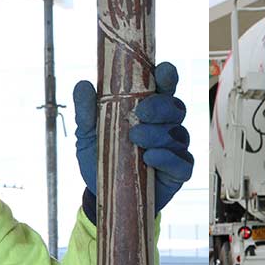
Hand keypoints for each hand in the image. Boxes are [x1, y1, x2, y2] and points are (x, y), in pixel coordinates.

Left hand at [75, 61, 192, 213]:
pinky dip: (167, 158)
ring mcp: (175, 148)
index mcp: (149, 108)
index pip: (165, 87)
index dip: (168, 76)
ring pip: (178, 134)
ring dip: (158, 134)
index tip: (163, 72)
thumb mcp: (88, 133)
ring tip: (136, 139)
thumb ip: (87, 111)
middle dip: (161, 107)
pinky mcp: (178, 172)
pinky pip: (182, 162)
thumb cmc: (102, 156)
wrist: (103, 192)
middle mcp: (166, 125)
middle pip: (176, 107)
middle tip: (140, 114)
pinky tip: (150, 158)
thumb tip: (83, 85)